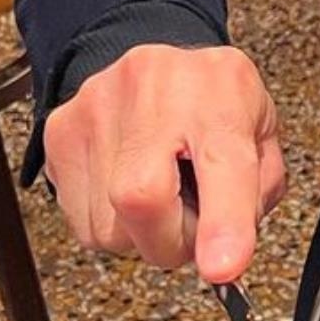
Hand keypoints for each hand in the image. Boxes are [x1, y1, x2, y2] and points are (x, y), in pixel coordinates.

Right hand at [43, 45, 284, 283]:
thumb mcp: (260, 136)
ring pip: (109, 228)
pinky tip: (127, 184)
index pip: (223, 163)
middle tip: (192, 215)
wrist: (159, 54)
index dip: (223, 223)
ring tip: (160, 189)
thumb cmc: (213, 99)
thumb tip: (227, 258)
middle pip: (143, 202)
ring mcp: (96, 108)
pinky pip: (82, 223)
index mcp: (220, 92)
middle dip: (174, 240)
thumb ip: (256, 195)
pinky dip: (112, 223)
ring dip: (141, 233)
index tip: (222, 266)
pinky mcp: (59, 133)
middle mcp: (153, 90)